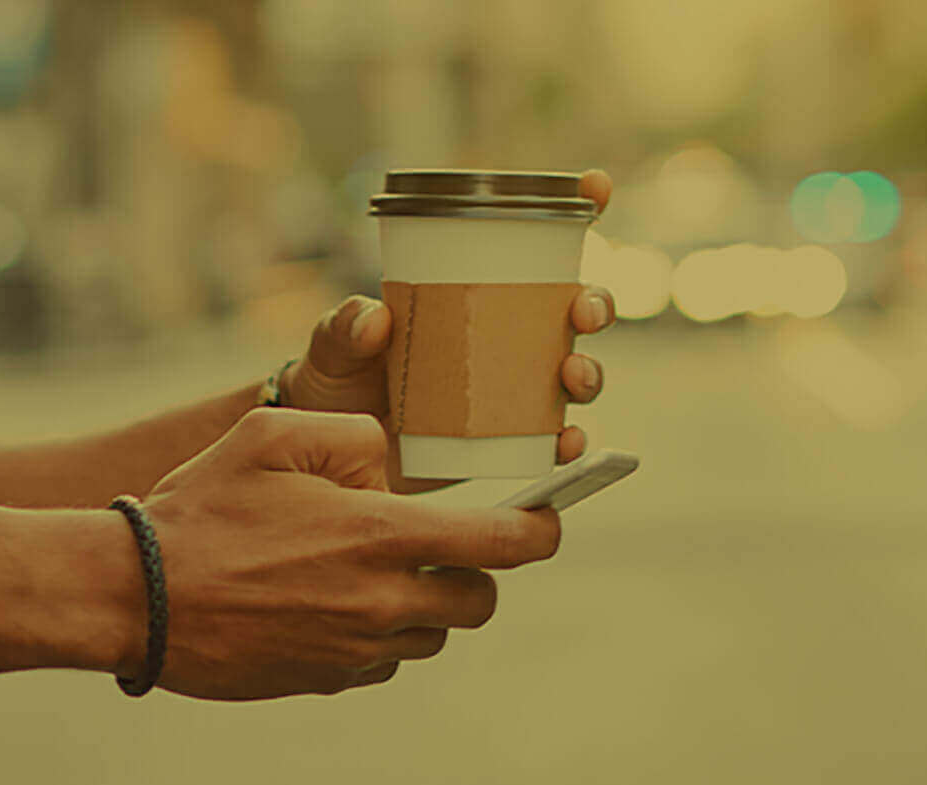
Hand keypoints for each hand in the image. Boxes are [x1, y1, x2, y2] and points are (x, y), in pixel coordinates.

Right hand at [135, 408, 561, 699]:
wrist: (134, 597)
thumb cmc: (201, 507)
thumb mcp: (273, 433)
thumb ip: (353, 434)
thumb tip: (392, 467)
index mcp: (379, 536)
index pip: (505, 545)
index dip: (542, 529)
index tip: (546, 518)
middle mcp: (380, 602)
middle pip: (478, 602)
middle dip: (472, 572)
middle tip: (435, 545)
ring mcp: (354, 649)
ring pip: (430, 637)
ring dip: (419, 606)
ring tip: (363, 569)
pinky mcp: (325, 680)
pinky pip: (379, 663)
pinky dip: (372, 636)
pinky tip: (324, 602)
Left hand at [282, 169, 618, 491]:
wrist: (332, 456)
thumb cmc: (338, 382)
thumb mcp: (331, 344)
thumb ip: (344, 325)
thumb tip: (377, 318)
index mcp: (476, 292)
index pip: (535, 244)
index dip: (578, 208)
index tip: (595, 186)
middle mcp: (506, 337)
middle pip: (574, 309)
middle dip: (595, 303)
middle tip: (582, 310)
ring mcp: (513, 391)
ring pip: (574, 374)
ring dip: (589, 372)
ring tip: (571, 376)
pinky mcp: (508, 441)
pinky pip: (552, 442)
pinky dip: (569, 442)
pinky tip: (566, 442)